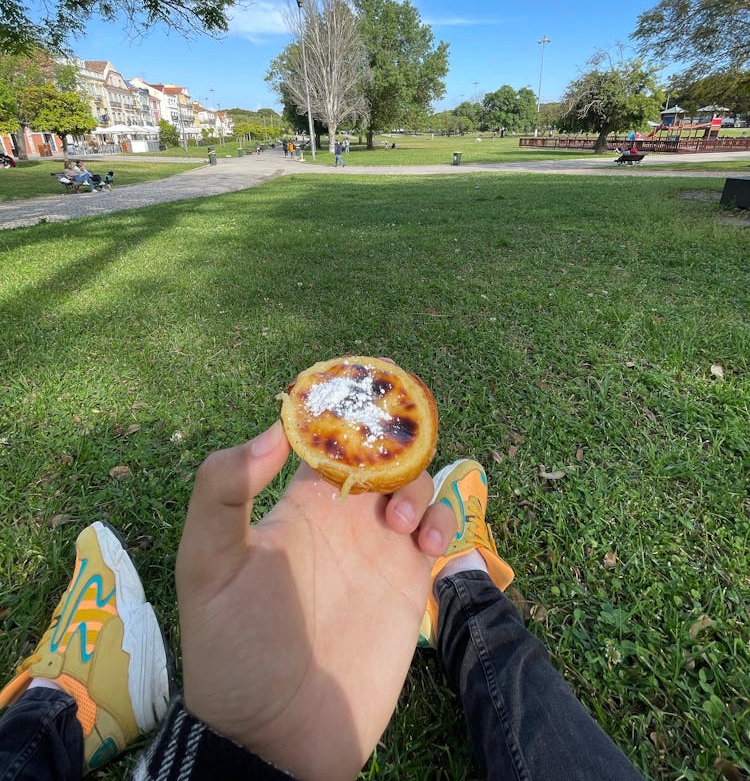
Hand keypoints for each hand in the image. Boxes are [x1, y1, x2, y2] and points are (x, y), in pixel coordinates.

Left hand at [176, 421, 454, 780]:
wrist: (277, 737)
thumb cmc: (235, 652)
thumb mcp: (208, 567)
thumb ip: (223, 492)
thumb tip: (273, 430)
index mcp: (298, 503)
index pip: (328, 436)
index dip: (345, 409)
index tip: (361, 383)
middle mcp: (342, 517)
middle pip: (381, 450)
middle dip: (395, 437)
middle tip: (395, 446)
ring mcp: (379, 547)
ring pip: (415, 482)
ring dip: (416, 483)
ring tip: (396, 524)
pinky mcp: (409, 582)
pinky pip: (439, 530)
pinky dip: (443, 519)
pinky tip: (426, 542)